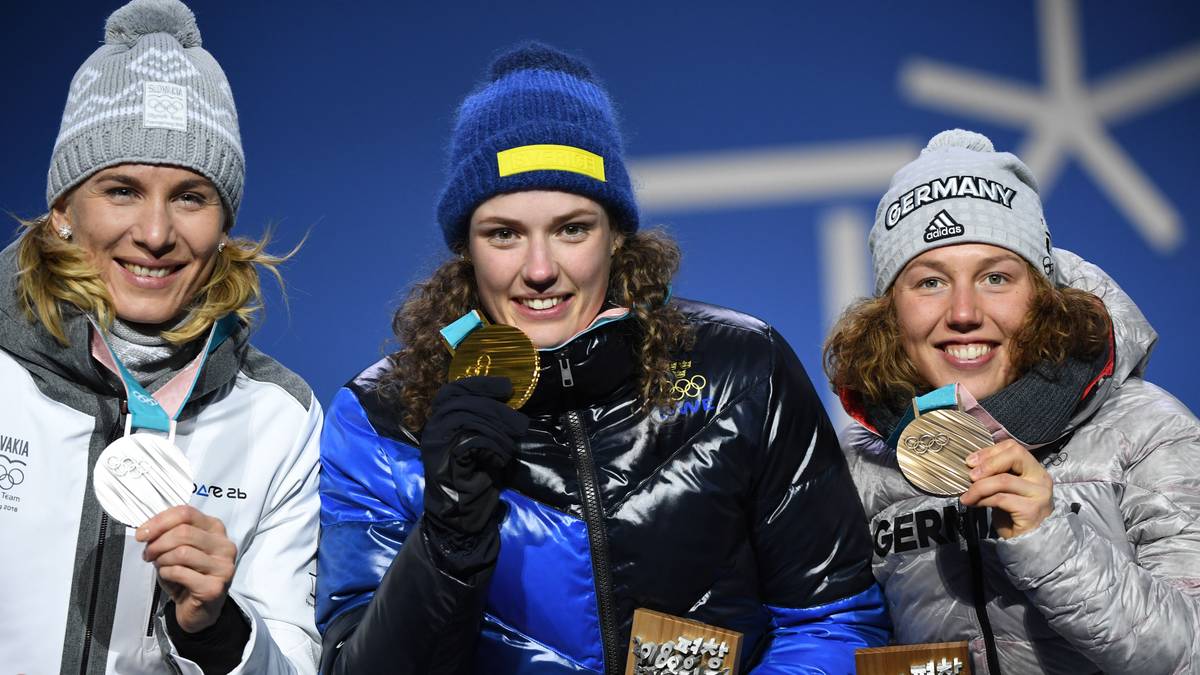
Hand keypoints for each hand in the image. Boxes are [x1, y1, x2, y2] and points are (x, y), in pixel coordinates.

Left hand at [137, 505, 237, 632]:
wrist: (198, 610)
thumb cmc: (187, 576)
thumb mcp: (178, 548)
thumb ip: (168, 534)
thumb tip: (147, 531)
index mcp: (215, 529)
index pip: (186, 513)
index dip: (159, 521)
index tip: (142, 534)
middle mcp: (224, 545)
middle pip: (183, 532)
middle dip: (158, 543)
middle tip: (148, 554)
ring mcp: (223, 567)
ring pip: (182, 552)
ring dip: (162, 560)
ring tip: (159, 566)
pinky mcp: (214, 587)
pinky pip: (180, 572)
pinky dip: (167, 574)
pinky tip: (169, 577)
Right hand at [421, 376, 527, 538]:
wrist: (462, 516)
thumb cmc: (474, 479)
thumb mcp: (480, 442)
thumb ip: (484, 421)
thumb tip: (507, 400)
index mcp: (439, 423)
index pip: (453, 391)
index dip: (479, 384)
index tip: (505, 386)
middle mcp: (433, 430)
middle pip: (463, 401)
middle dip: (496, 407)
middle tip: (519, 421)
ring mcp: (436, 444)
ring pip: (468, 418)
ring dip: (498, 429)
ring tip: (512, 443)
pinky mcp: (445, 459)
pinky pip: (473, 439)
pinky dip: (493, 447)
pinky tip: (500, 459)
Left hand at [959, 439, 1053, 538]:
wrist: (1026, 542)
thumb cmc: (1013, 513)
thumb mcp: (1004, 489)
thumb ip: (994, 475)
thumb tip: (970, 465)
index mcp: (1035, 469)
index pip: (1014, 448)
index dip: (990, 451)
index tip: (970, 461)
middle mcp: (1041, 479)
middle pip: (1015, 455)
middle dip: (988, 463)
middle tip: (970, 475)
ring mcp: (1039, 494)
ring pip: (1004, 480)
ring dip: (979, 487)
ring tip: (967, 496)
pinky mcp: (1031, 510)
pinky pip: (1001, 499)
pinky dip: (983, 500)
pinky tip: (975, 504)